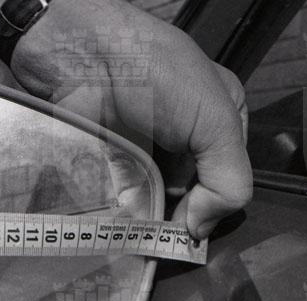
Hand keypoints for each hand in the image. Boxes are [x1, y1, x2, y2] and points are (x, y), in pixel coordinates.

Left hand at [0, 0, 252, 238]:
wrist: (79, 52)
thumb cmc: (154, 75)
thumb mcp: (214, 122)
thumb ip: (227, 181)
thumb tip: (197, 233)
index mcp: (218, 121)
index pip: (224, 181)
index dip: (209, 210)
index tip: (188, 232)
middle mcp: (179, 137)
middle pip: (183, 195)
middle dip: (172, 220)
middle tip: (157, 240)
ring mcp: (139, 147)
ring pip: (147, 200)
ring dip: (141, 222)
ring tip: (133, 237)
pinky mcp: (103, 157)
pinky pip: (112, 197)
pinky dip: (113, 215)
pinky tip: (111, 227)